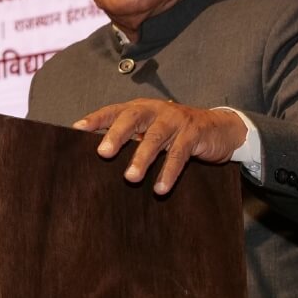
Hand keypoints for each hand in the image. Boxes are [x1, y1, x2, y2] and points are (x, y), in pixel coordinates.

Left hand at [72, 99, 247, 194]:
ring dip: (142, 158)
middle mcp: (156, 111)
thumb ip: (131, 138)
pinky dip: (169, 172)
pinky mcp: (193, 134)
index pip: (114, 111)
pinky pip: (179, 154)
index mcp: (141, 109)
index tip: (76, 129)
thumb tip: (98, 156)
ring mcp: (175, 121)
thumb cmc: (176, 132)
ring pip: (155, 138)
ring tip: (130, 177)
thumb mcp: (152, 130)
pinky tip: (160, 188)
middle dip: (116, 135)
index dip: (96, 119)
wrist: (220, 128)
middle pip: (132, 119)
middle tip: (103, 153)